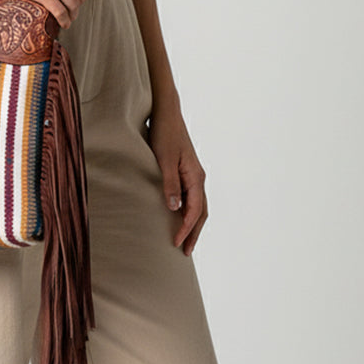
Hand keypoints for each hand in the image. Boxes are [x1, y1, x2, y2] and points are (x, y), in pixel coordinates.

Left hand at [148, 108, 208, 255]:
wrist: (166, 112)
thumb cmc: (164, 133)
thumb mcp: (163, 159)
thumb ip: (170, 183)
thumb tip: (175, 208)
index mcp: (195, 176)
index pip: (194, 211)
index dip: (186, 229)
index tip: (176, 244)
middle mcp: (198, 177)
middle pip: (201, 212)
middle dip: (194, 233)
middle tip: (185, 251)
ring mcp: (193, 174)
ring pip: (198, 205)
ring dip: (192, 224)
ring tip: (184, 239)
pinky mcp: (185, 170)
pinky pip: (191, 197)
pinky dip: (188, 211)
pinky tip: (178, 215)